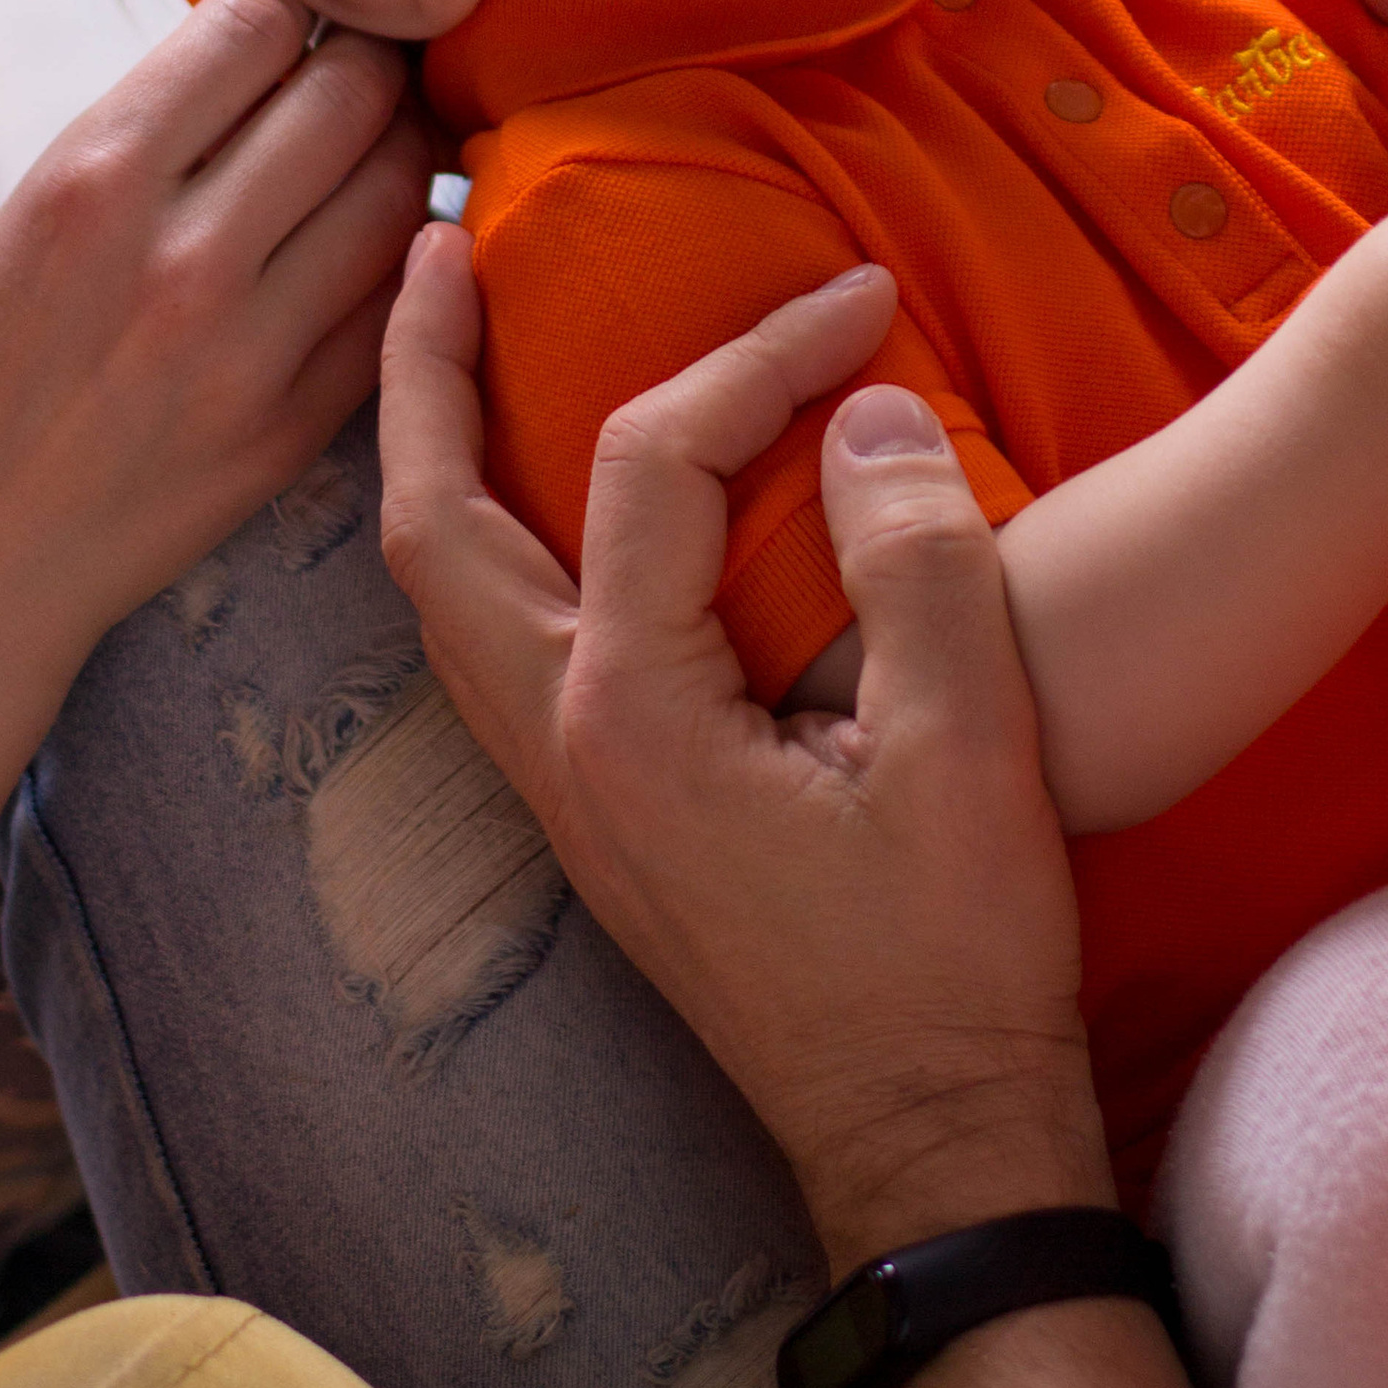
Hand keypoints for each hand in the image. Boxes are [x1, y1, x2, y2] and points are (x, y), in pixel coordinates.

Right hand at [0, 0, 429, 757]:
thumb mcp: (7, 225)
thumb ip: (135, 139)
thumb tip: (254, 51)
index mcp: (89, 183)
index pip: (256, 26)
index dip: (277, 9)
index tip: (276, 25)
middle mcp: (183, 256)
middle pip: (353, 92)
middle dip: (360, 60)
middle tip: (350, 72)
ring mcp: (251, 350)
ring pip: (402, 188)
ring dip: (398, 148)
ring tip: (370, 152)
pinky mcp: (296, 429)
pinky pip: (398, 302)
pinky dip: (404, 255)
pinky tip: (377, 246)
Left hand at [380, 235, 1111, 1271]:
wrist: (925, 1145)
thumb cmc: (953, 960)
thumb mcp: (967, 747)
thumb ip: (913, 560)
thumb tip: (861, 411)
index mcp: (629, 716)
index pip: (653, 464)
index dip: (759, 357)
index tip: (865, 302)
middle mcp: (555, 747)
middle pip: (427, 521)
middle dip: (420, 368)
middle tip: (439, 242)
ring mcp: (560, 791)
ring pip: (441, 587)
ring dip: (433, 450)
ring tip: (456, 339)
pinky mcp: (594, 813)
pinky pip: (492, 637)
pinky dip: (487, 532)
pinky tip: (542, 495)